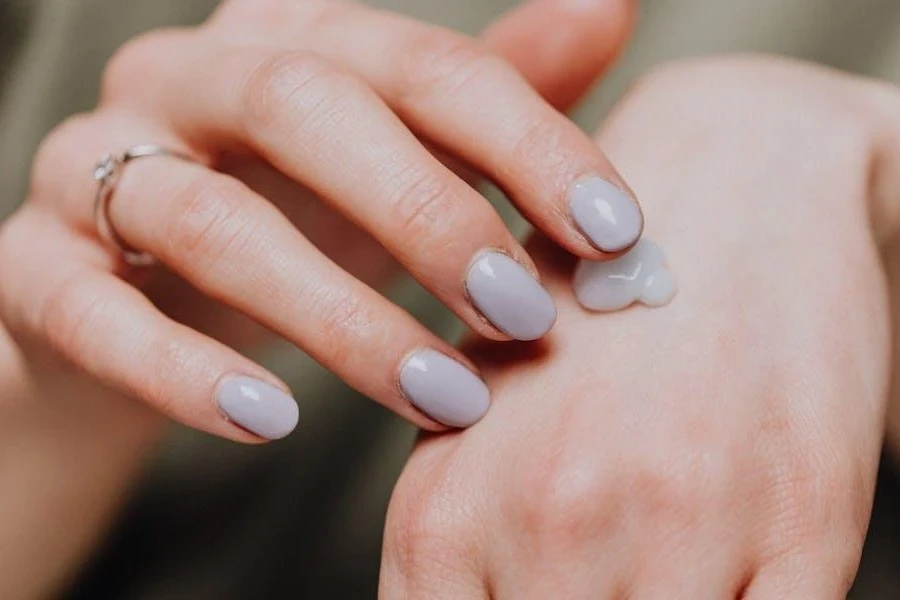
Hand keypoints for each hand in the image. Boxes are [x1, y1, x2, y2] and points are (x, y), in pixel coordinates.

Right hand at [0, 0, 635, 442]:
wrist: (131, 297)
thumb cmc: (285, 219)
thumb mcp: (389, 158)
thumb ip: (486, 96)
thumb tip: (608, 5)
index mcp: (282, 40)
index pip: (419, 63)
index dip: (525, 139)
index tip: (615, 230)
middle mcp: (180, 82)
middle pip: (308, 109)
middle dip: (430, 215)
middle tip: (525, 317)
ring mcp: (91, 172)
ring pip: (211, 223)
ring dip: (341, 318)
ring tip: (442, 395)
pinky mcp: (37, 274)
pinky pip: (98, 316)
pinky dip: (188, 373)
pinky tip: (274, 422)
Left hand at [381, 57, 899, 597]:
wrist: (724, 184)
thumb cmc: (589, 306)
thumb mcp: (481, 416)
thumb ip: (459, 544)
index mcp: (447, 512)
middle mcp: (552, 525)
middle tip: (599, 595)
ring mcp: (681, 525)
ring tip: (657, 579)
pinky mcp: (804, 523)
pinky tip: (727, 590)